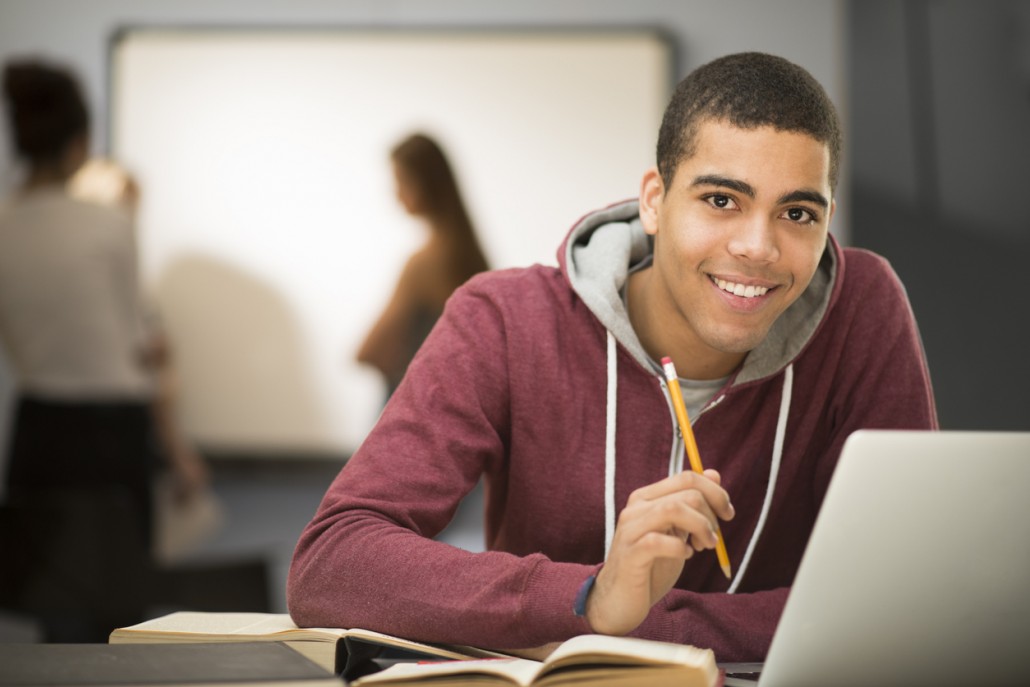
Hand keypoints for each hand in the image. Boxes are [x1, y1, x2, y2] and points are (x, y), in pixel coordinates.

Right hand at [585, 469, 733, 635]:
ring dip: (700, 527)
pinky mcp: (630, 554)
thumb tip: (713, 474)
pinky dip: (679, 548)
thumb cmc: (650, 566)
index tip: (728, 515)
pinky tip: (684, 556)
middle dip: (711, 515)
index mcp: (646, 497)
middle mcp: (636, 507)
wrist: (619, 600)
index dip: (715, 492)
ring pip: (673, 509)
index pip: (686, 477)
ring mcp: (630, 529)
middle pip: (686, 492)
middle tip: (713, 540)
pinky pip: (658, 541)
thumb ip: (691, 505)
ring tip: (705, 546)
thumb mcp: (677, 532)